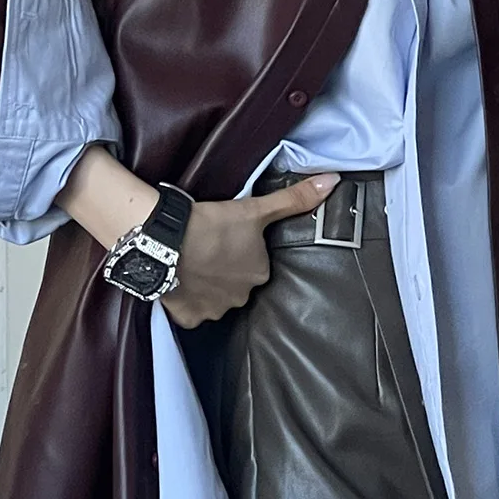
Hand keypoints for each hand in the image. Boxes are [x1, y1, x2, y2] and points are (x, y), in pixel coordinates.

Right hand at [162, 172, 339, 327]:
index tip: (228, 239)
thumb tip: (333, 182)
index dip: (242, 251)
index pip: (256, 264)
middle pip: (236, 283)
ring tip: (193, 263)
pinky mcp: (189, 317)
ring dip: (207, 285)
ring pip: (214, 299)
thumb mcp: (256, 209)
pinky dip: (187, 300)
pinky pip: (191, 312)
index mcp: (260, 273)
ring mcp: (214, 309)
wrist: (166, 240)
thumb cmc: (213, 224)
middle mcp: (241, 296)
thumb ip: (295, 198)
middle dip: (226, 270)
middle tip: (210, 249)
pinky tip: (181, 281)